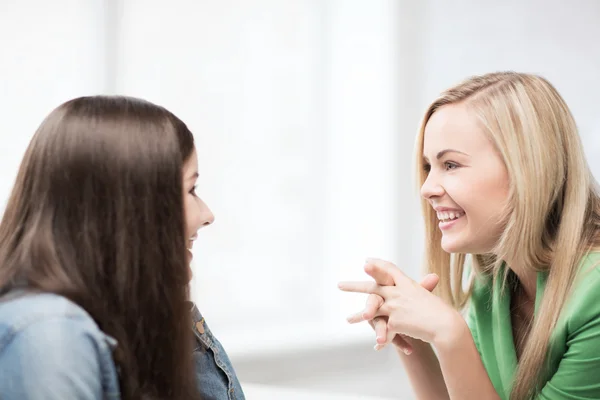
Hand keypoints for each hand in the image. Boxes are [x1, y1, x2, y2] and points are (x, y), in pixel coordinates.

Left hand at [339, 258, 458, 347]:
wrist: (446, 326)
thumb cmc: (441, 312)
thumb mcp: (427, 296)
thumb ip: (419, 290)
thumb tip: (428, 279)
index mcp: (407, 284)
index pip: (389, 270)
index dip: (377, 265)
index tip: (366, 261)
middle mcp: (398, 292)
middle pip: (372, 287)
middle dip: (355, 286)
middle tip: (340, 285)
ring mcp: (395, 306)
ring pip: (372, 309)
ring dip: (360, 315)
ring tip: (348, 320)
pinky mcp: (395, 321)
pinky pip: (384, 330)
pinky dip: (383, 340)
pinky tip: (377, 346)